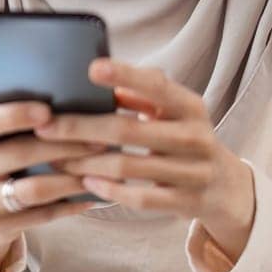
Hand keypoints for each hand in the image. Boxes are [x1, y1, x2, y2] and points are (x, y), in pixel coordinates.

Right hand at [0, 100, 104, 271]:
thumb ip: (16, 118)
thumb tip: (67, 94)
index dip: (14, 115)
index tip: (48, 112)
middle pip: (15, 154)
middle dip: (61, 146)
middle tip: (98, 141)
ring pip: (31, 190)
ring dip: (70, 179)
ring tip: (99, 170)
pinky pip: (38, 216)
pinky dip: (68, 206)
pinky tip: (90, 197)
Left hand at [37, 58, 256, 260]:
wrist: (226, 187)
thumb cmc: (185, 138)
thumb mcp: (172, 113)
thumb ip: (140, 96)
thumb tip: (96, 77)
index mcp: (191, 107)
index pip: (157, 86)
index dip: (126, 76)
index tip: (92, 68)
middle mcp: (195, 137)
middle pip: (128, 131)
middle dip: (81, 128)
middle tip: (45, 126)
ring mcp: (194, 173)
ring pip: (128, 167)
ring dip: (85, 162)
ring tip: (55, 157)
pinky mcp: (186, 202)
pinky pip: (140, 197)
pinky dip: (109, 190)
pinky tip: (85, 182)